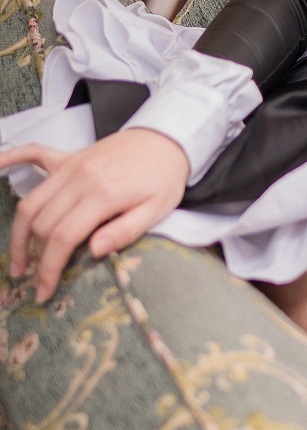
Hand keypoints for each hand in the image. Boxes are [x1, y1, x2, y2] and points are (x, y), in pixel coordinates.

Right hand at [0, 130, 190, 301]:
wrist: (167, 139)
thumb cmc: (164, 178)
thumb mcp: (156, 210)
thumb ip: (125, 231)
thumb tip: (93, 251)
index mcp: (102, 195)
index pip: (63, 237)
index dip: (50, 268)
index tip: (45, 290)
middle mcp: (79, 179)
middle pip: (42, 223)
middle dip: (34, 258)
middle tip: (34, 283)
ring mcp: (71, 166)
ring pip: (31, 201)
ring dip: (19, 233)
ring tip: (20, 261)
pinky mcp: (69, 157)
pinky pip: (32, 154)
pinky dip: (10, 160)